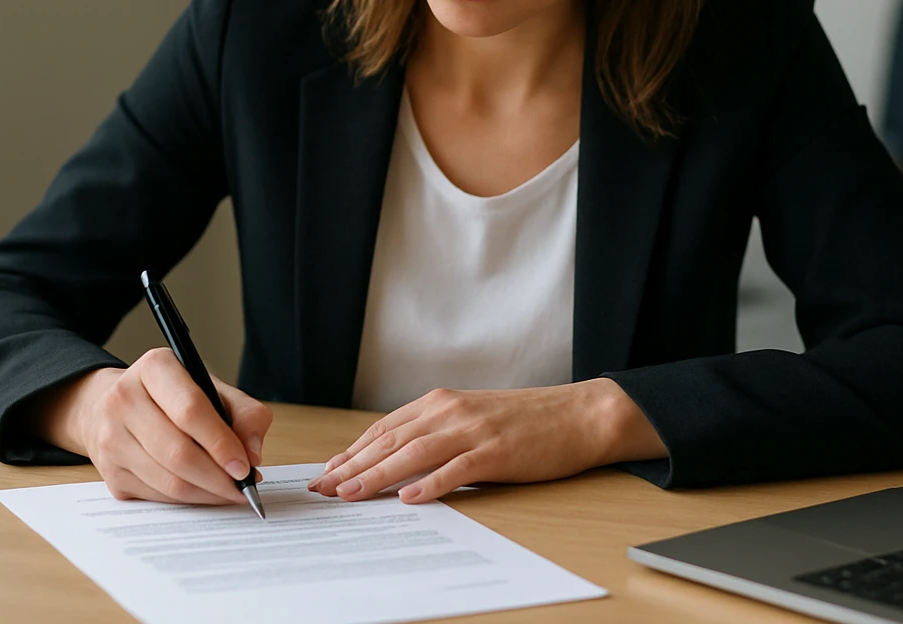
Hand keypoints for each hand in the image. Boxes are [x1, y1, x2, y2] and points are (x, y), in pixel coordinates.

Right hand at [29, 347, 271, 504]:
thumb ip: (245, 414)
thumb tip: (252, 455)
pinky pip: (157, 496)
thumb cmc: (176, 397)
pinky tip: (205, 493)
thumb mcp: (215, 390)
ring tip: (230, 492)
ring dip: (207, 493)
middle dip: (218, 477)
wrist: (122, 407)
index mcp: (155, 368)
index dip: (221, 443)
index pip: (190, 410)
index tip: (244, 466)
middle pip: (178, 452)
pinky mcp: (109, 472)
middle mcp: (124, 399)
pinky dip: (188, 500)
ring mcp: (111, 438)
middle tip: (244, 487)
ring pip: (169, 481)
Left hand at [307, 378, 663, 503]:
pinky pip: (458, 469)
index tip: (328, 472)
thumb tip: (398, 464)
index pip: (386, 429)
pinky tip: (411, 498)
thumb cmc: (527, 421)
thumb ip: (438, 434)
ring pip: (415, 453)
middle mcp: (452, 411)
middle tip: (323, 488)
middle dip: (353, 466)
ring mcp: (475, 430)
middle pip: (392, 441)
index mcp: (443, 403)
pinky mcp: (498, 451)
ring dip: (379, 475)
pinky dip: (432, 483)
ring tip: (351, 494)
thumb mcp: (473, 418)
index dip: (353, 451)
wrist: (579, 415)